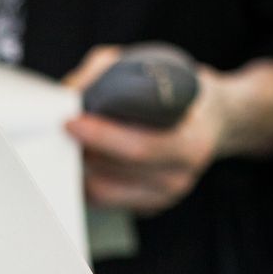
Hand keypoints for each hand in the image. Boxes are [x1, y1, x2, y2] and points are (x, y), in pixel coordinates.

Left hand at [63, 45, 272, 213]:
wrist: (212, 118)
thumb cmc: (177, 91)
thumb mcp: (150, 66)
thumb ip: (106, 72)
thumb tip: (69, 91)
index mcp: (190, 142)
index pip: (139, 147)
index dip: (101, 136)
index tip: (72, 121)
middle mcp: (180, 175)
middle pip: (113, 173)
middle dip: (80, 152)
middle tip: (60, 132)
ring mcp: (164, 196)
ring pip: (102, 193)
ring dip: (78, 169)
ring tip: (69, 144)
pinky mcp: (147, 207)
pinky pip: (104, 201)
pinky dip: (86, 181)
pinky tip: (85, 160)